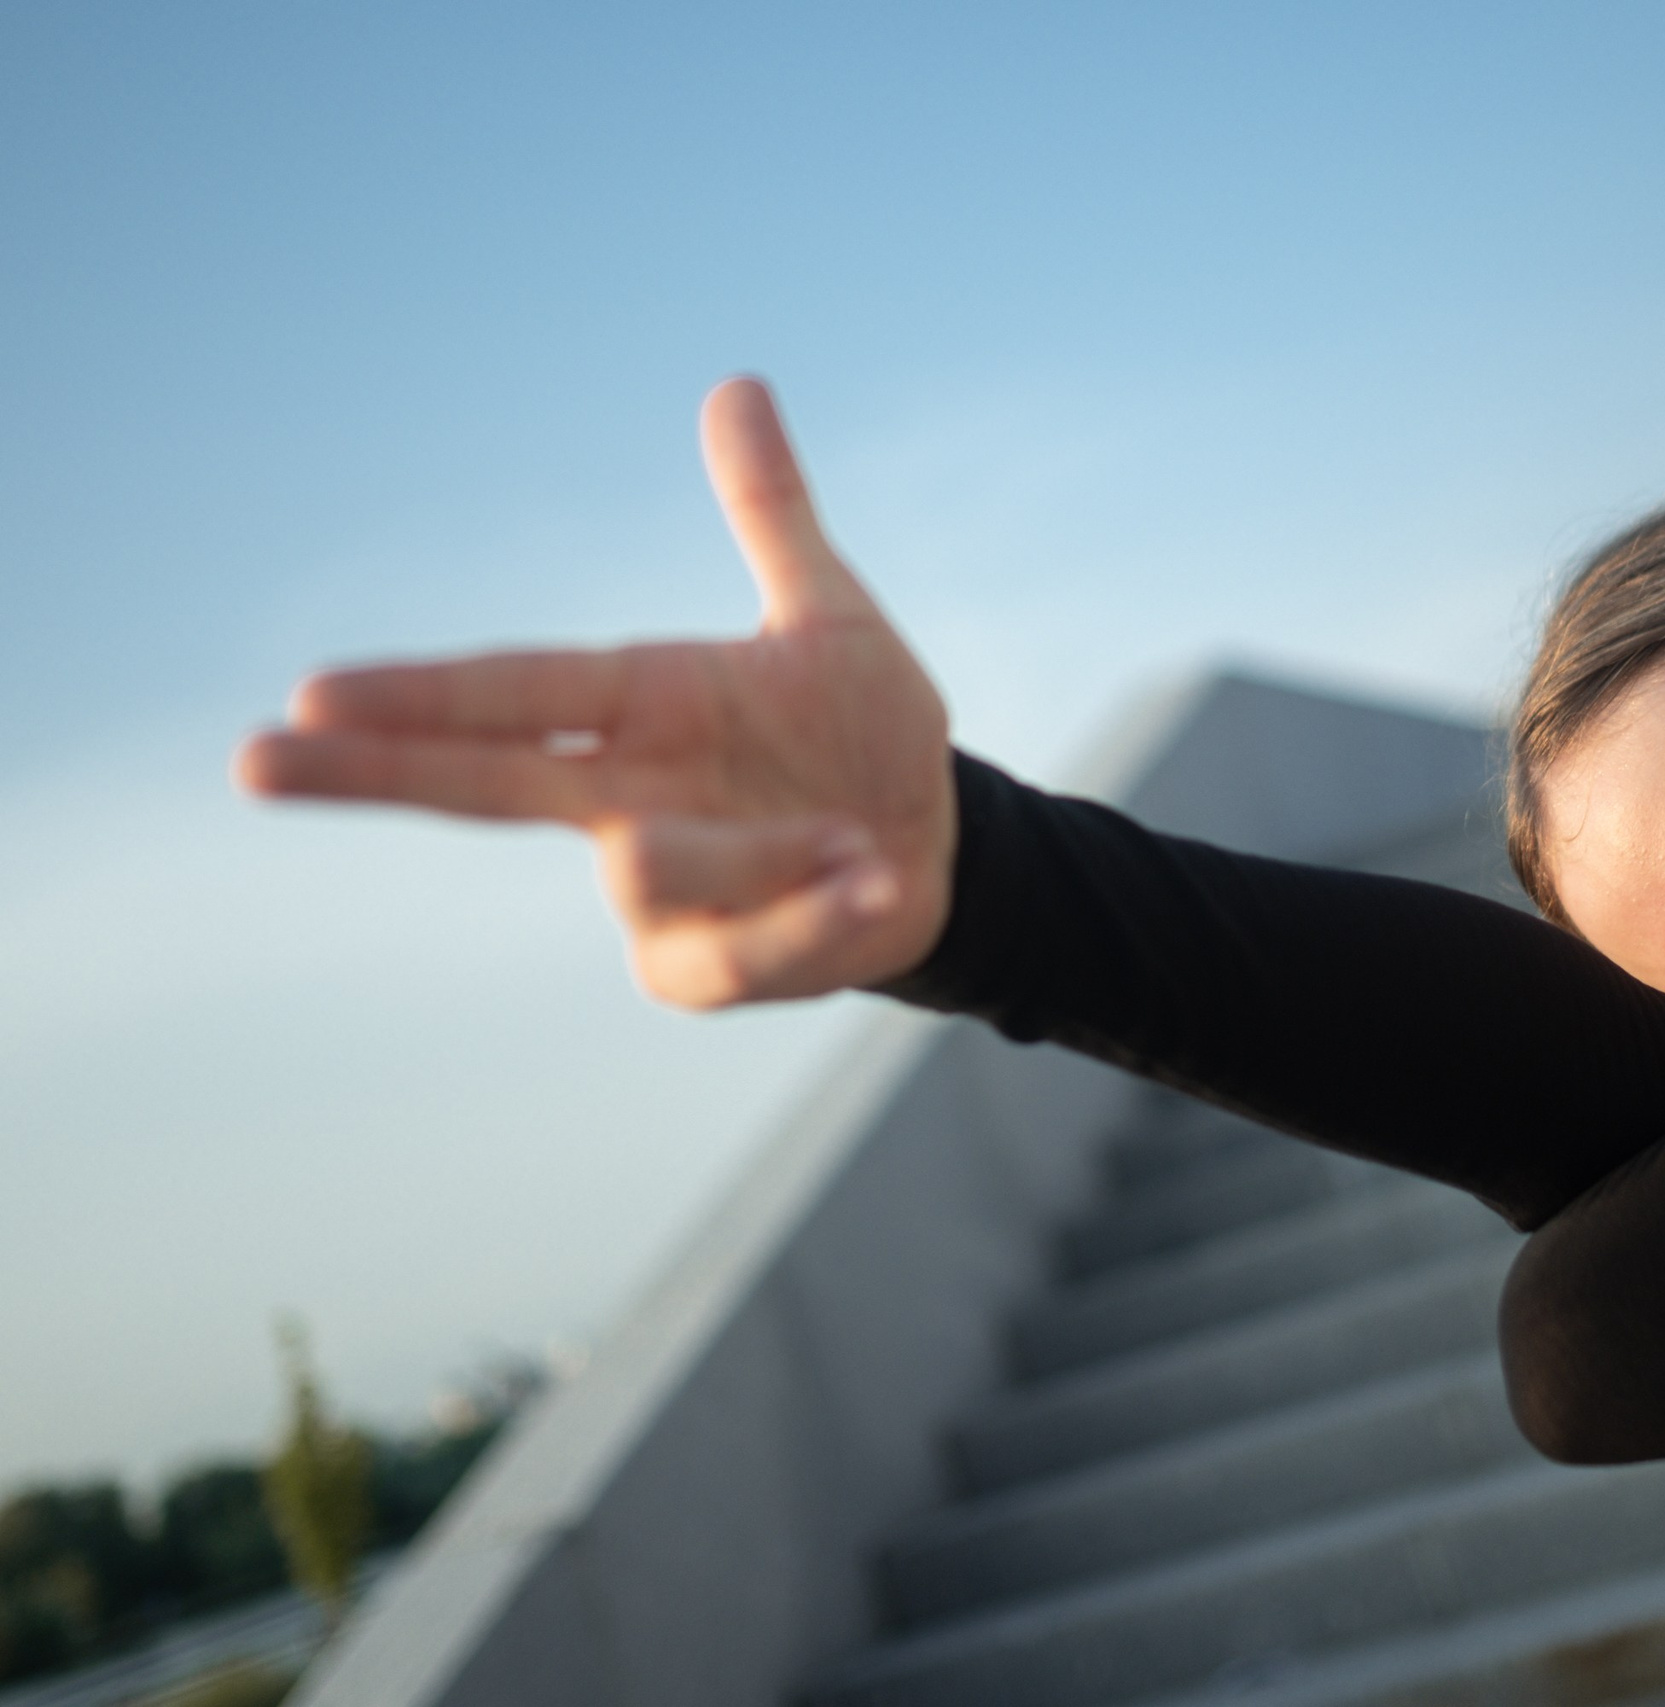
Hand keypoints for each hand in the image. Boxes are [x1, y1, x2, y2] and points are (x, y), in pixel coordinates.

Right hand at [235, 378, 957, 1006]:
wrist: (932, 851)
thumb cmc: (861, 731)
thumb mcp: (830, 615)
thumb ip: (773, 513)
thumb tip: (737, 383)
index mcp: (641, 703)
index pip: (511, 693)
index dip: (417, 695)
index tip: (311, 692)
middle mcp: (621, 795)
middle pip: (478, 784)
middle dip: (372, 775)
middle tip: (251, 762)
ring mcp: (649, 891)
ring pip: (649, 865)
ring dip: (766, 846)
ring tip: (851, 833)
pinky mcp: (695, 971)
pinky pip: (741, 946)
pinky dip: (814, 910)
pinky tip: (867, 878)